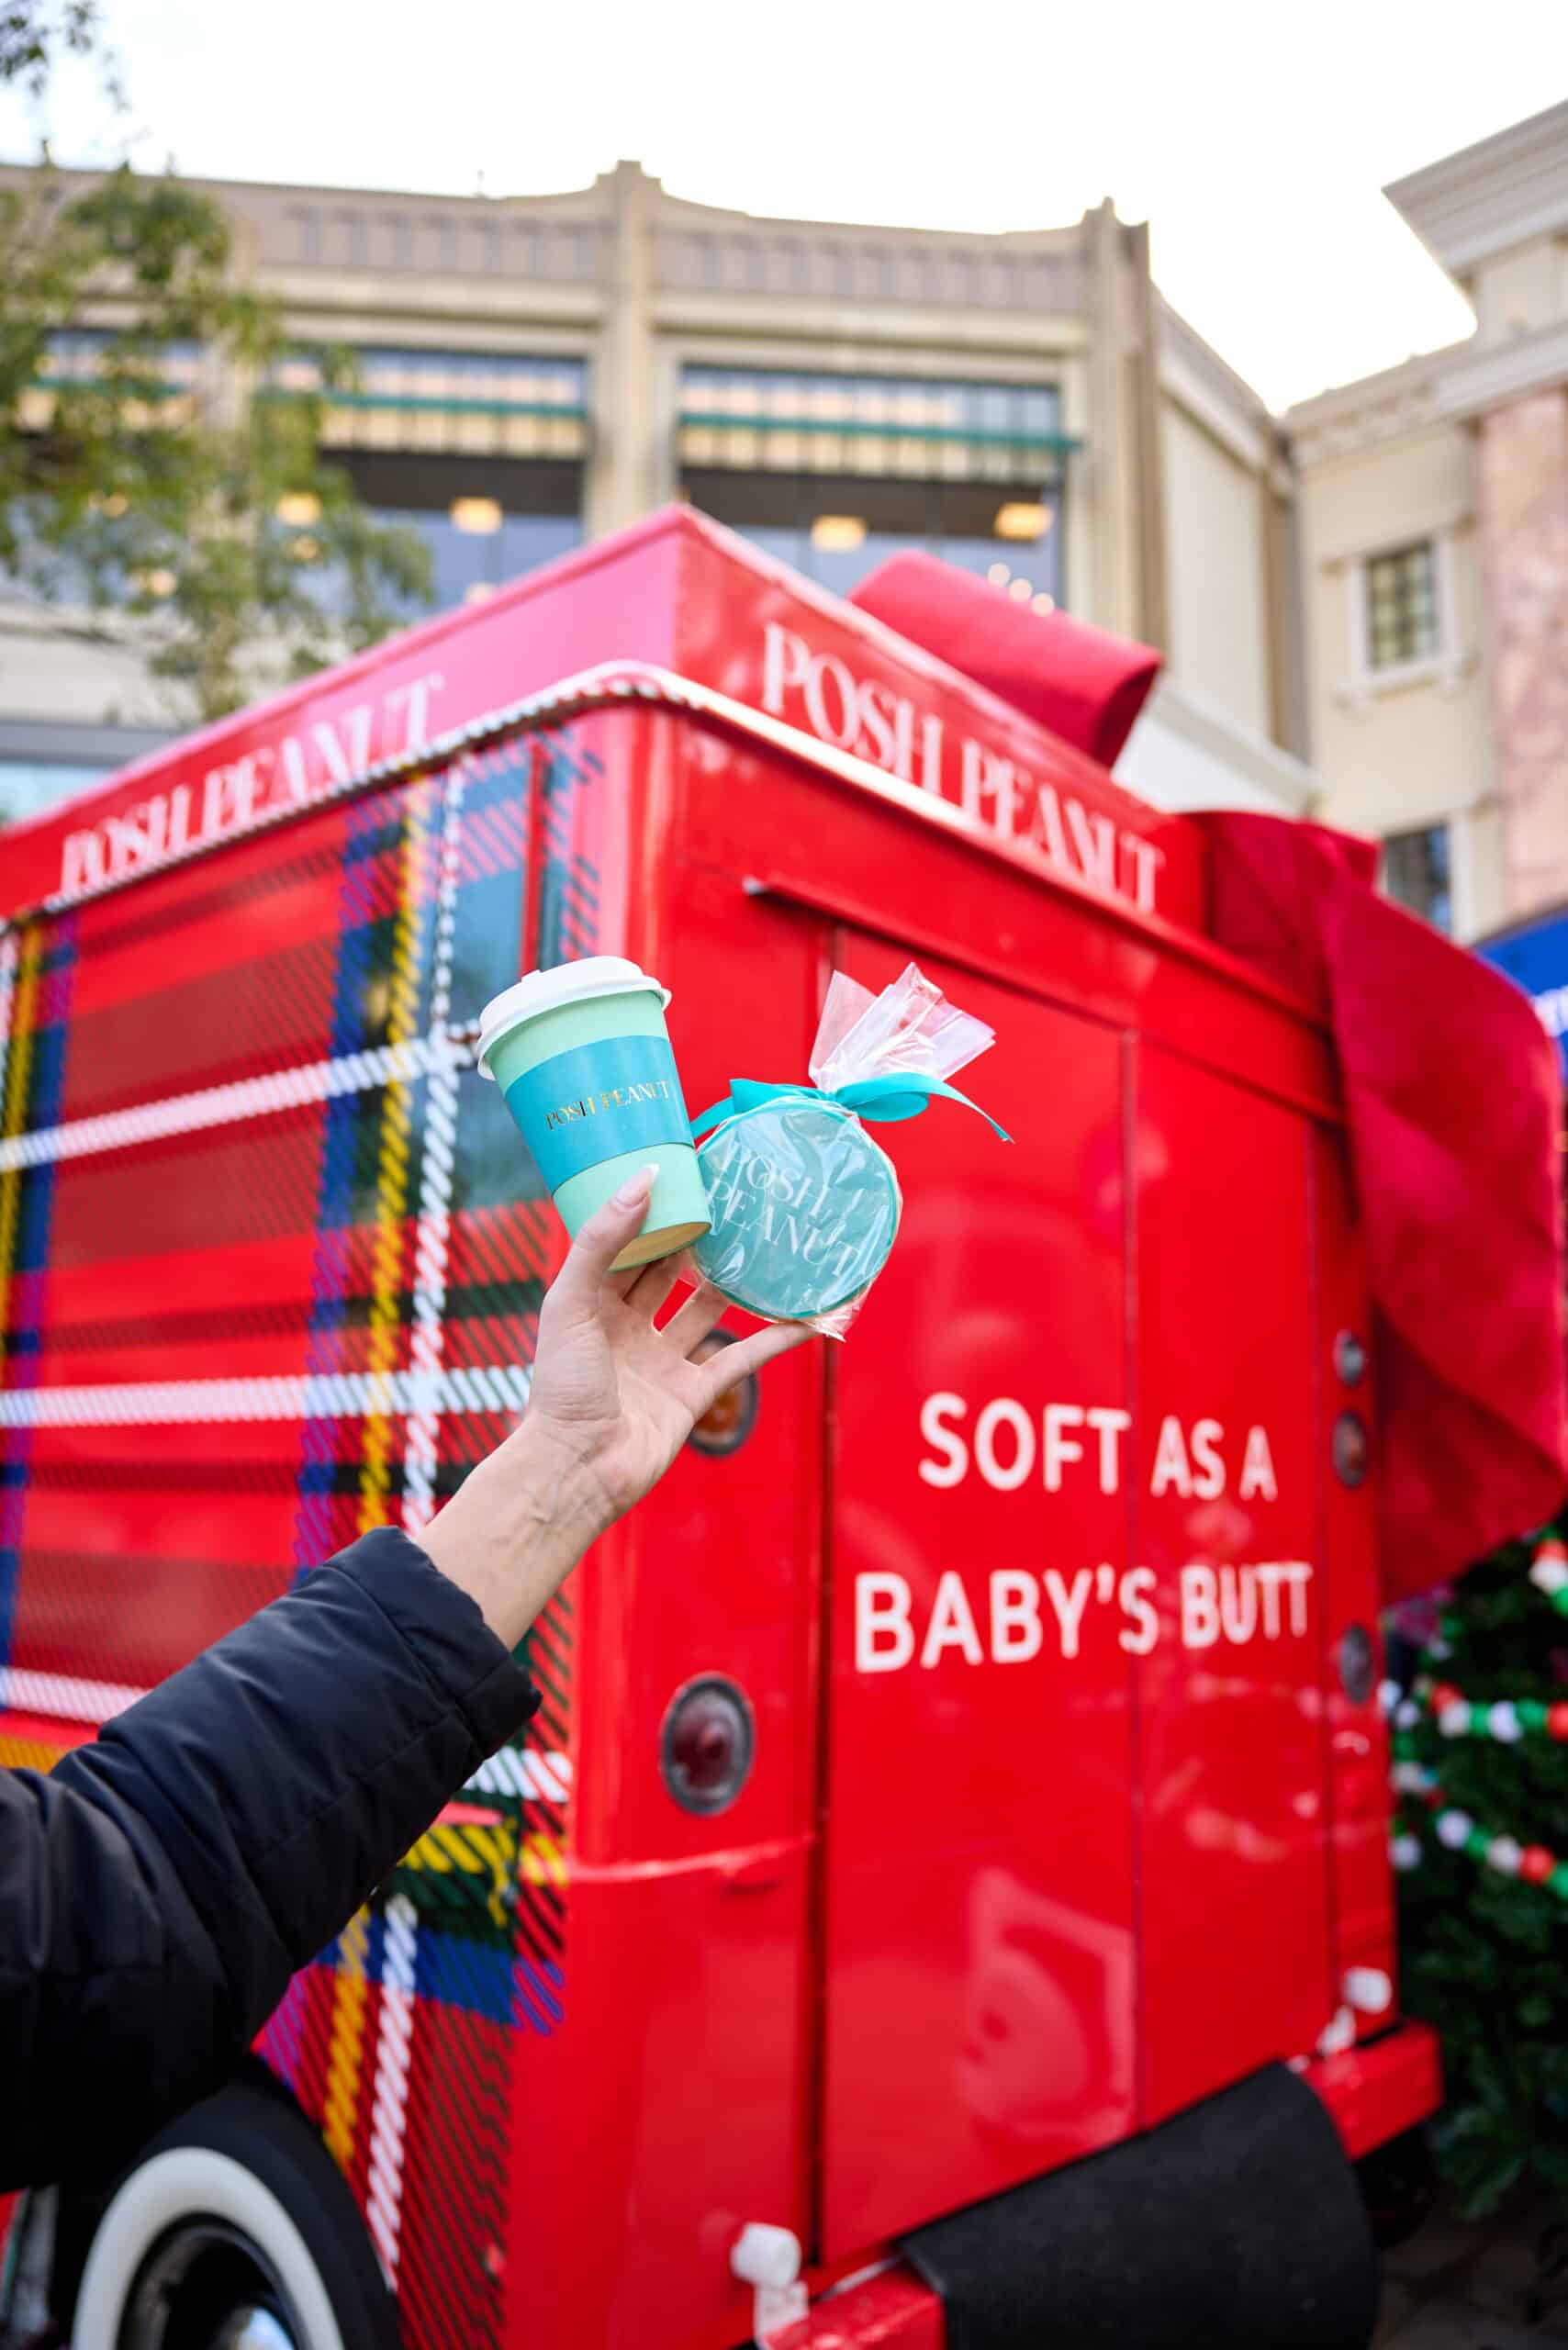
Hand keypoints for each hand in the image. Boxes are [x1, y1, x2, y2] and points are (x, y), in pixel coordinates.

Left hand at [417, 1167, 813, 1646]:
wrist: (577, 1468)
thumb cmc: (562, 1386)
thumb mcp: (571, 1300)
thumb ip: (603, 1240)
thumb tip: (643, 1177)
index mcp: (593, 1303)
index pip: (627, 1246)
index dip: (653, 1213)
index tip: (686, 1176)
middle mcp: (628, 1328)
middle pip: (671, 1273)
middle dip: (699, 1240)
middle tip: (735, 1200)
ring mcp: (663, 1360)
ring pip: (709, 1310)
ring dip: (739, 1282)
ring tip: (771, 1245)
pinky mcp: (693, 1393)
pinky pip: (741, 1357)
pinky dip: (775, 1338)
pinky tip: (806, 1317)